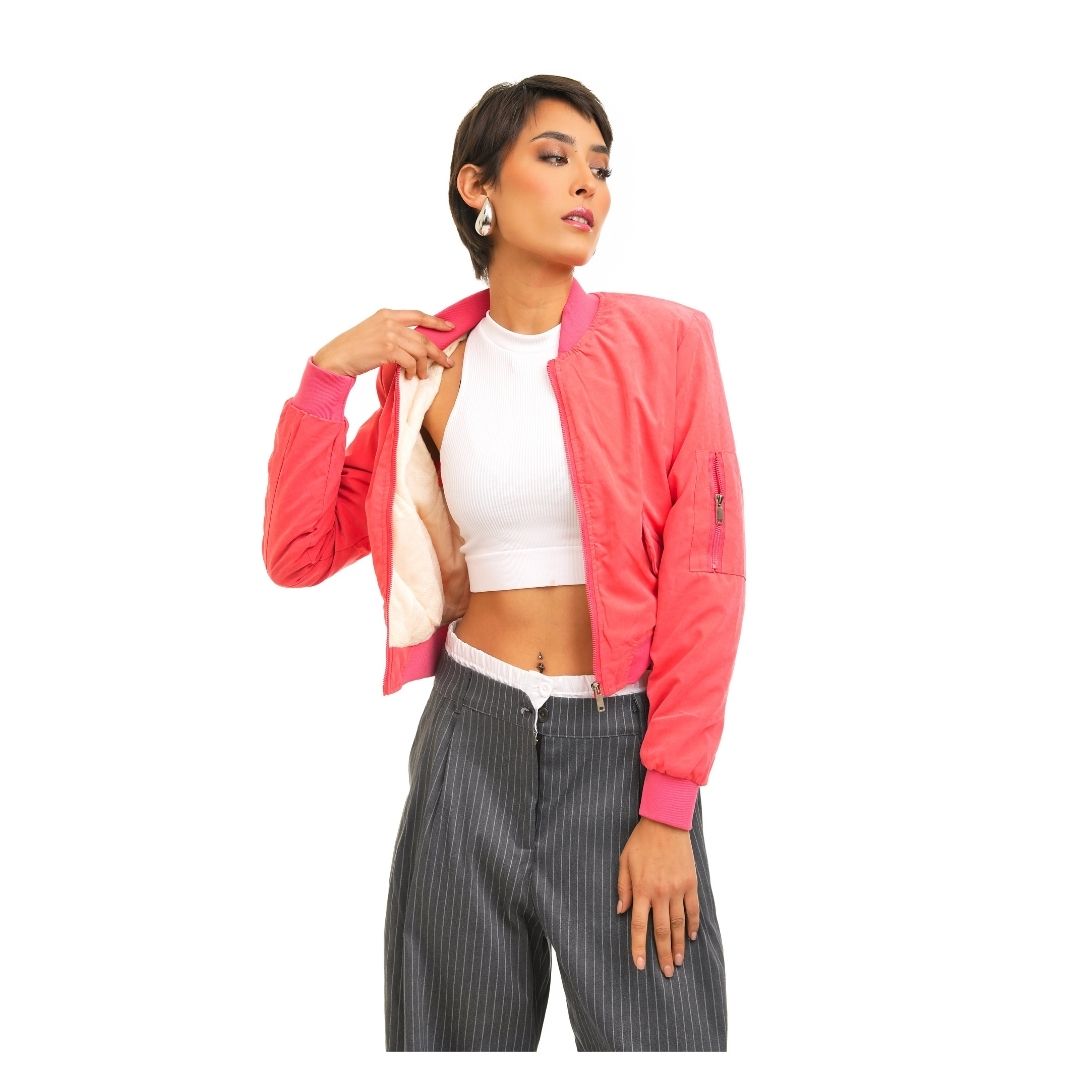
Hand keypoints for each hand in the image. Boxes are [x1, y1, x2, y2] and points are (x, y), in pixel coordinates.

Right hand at [313, 308, 457, 379]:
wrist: (336, 358)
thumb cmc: (353, 349)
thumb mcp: (373, 331)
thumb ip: (392, 332)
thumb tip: (413, 343)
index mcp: (387, 314)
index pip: (418, 315)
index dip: (436, 321)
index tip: (450, 327)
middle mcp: (389, 322)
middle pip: (423, 337)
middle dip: (437, 352)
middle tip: (447, 362)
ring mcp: (388, 335)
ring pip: (419, 351)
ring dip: (424, 366)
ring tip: (421, 375)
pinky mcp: (387, 349)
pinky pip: (410, 361)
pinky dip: (413, 371)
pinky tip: (409, 376)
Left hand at [615, 817, 699, 977]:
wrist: (666, 822)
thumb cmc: (641, 841)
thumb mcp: (624, 861)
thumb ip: (623, 887)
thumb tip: (621, 911)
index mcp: (642, 889)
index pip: (639, 925)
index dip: (639, 947)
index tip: (641, 965)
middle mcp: (660, 892)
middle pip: (662, 931)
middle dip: (663, 954)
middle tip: (667, 973)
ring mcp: (678, 888)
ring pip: (679, 923)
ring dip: (679, 945)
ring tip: (679, 962)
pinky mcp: (690, 883)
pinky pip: (693, 909)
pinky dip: (693, 924)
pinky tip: (691, 937)